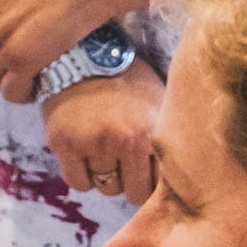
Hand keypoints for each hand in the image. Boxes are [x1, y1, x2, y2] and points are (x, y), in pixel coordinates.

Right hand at [42, 63, 162, 204]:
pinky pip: (78, 182)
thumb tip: (184, 175)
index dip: (156, 180)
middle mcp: (120, 140)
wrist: (83, 55)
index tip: (150, 170)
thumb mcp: (159, 104)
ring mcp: (89, 142)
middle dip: (132, 181)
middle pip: (132, 192)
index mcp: (149, 132)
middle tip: (128, 163)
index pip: (159, 184)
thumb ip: (167, 139)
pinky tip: (87, 157)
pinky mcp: (62, 143)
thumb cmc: (128, 81)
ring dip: (108, 176)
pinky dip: (83, 176)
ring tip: (107, 153)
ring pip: (106, 187)